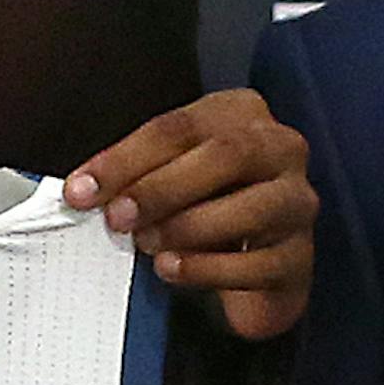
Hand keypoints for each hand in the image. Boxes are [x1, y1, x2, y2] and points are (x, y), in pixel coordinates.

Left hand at [64, 88, 314, 340]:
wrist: (253, 268)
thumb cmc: (204, 210)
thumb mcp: (169, 179)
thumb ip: (134, 177)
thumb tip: (84, 191)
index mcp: (241, 114)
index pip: (180, 128)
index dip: (126, 158)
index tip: (83, 189)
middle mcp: (280, 149)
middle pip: (225, 155)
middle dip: (162, 187)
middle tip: (118, 217)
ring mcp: (297, 202)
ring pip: (252, 207)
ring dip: (188, 227)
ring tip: (148, 245)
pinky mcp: (300, 258)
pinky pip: (259, 263)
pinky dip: (209, 269)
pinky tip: (174, 270)